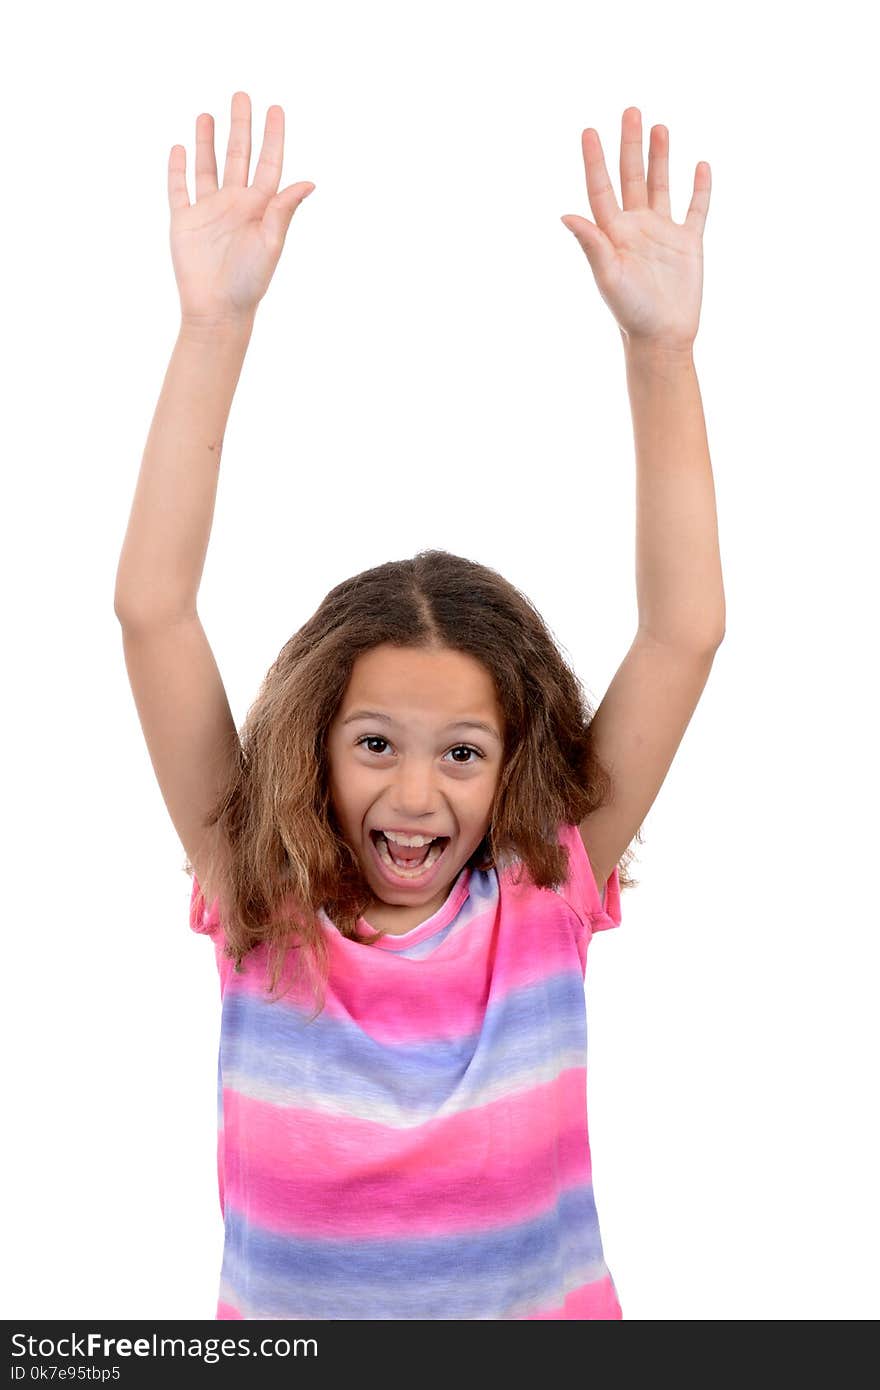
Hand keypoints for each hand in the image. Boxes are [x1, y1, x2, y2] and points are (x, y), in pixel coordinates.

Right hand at [167, 91, 315, 328]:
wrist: (217, 309)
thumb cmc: (249, 282)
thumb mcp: (271, 243)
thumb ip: (284, 210)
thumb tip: (309, 181)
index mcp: (259, 207)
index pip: (269, 163)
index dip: (273, 136)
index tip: (275, 109)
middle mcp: (235, 204)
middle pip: (238, 156)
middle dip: (240, 126)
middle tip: (241, 95)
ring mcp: (209, 211)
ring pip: (208, 167)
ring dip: (207, 141)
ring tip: (208, 114)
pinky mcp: (184, 222)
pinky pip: (179, 189)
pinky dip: (177, 169)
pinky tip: (178, 149)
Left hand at [561, 108, 709, 352]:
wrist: (662, 337)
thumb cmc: (630, 311)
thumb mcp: (608, 276)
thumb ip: (591, 244)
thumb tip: (565, 215)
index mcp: (613, 233)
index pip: (601, 188)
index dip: (595, 160)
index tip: (589, 131)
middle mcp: (636, 228)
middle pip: (631, 177)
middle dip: (630, 145)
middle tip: (630, 111)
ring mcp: (663, 234)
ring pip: (660, 185)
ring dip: (660, 157)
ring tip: (659, 126)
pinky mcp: (688, 244)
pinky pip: (695, 209)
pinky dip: (699, 188)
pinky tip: (700, 165)